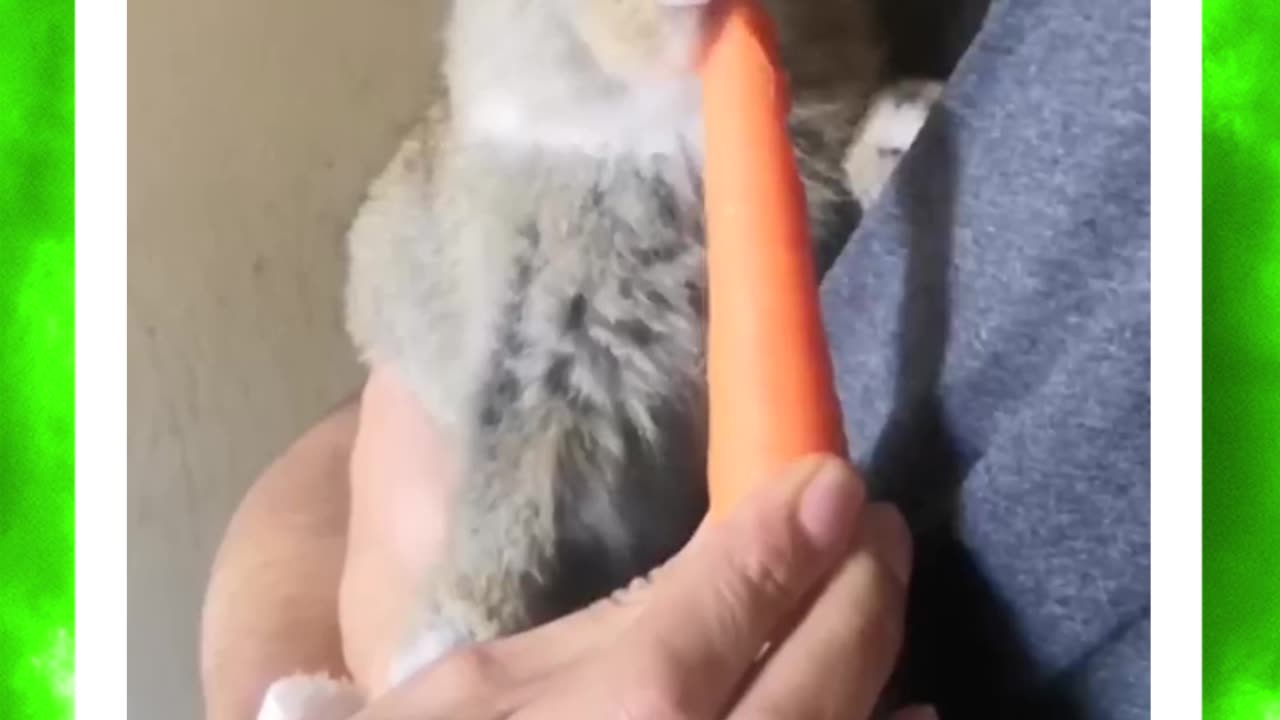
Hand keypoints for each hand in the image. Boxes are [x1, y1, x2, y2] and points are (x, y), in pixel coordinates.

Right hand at [352, 453, 933, 718]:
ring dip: (883, 664)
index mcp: (631, 710)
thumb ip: (598, 630)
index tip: (833, 480)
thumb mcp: (472, 691)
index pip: (743, 589)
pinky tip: (911, 715)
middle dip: (863, 584)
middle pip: (822, 670)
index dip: (798, 521)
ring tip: (886, 599)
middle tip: (880, 530)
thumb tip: (708, 569)